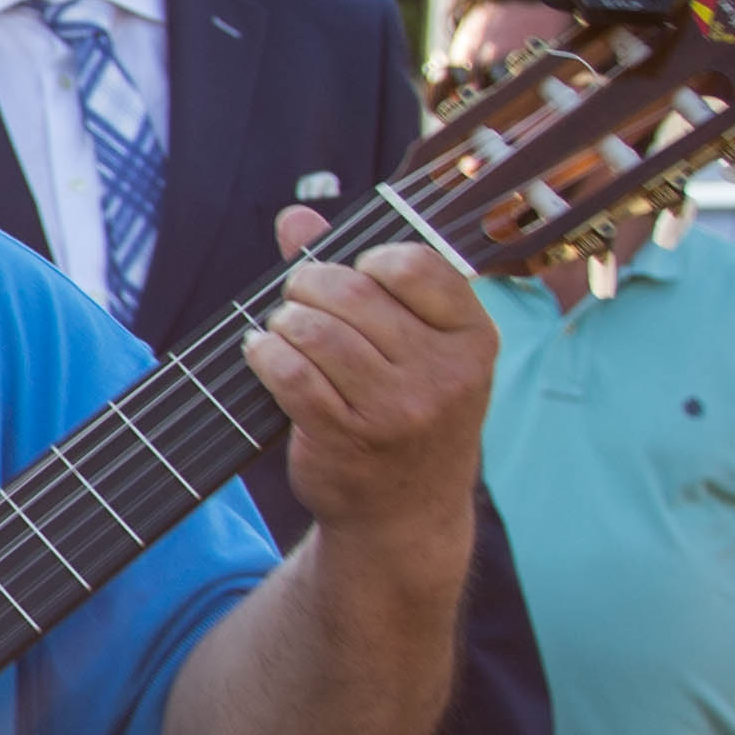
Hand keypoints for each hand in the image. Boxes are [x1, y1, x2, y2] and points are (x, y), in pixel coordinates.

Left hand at [249, 207, 496, 540]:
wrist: (404, 514)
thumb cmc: (404, 414)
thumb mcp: (411, 348)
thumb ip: (357, 278)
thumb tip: (296, 219)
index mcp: (473, 337)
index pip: (416, 265)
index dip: (369, 259)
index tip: (353, 273)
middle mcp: (445, 372)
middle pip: (353, 293)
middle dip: (308, 286)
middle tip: (296, 299)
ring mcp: (399, 408)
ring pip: (316, 332)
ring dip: (283, 323)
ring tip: (281, 331)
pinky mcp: (349, 437)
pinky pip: (290, 373)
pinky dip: (264, 355)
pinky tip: (261, 354)